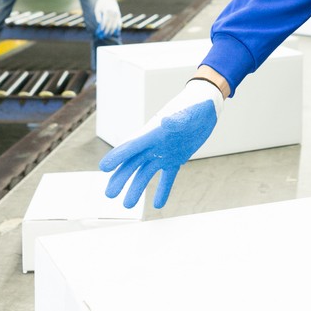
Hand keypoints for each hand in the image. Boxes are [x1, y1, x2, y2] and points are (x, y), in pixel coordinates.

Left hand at [94, 0, 121, 37]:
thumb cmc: (101, 3)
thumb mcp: (97, 8)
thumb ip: (98, 16)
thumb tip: (99, 24)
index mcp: (106, 11)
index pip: (105, 22)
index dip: (102, 28)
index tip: (100, 33)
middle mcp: (113, 13)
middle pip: (110, 25)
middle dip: (106, 32)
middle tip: (103, 36)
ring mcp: (117, 14)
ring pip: (115, 25)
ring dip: (111, 32)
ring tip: (108, 36)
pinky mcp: (119, 15)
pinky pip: (119, 23)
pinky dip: (118, 28)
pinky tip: (116, 33)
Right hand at [100, 80, 222, 208]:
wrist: (207, 104)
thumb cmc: (196, 104)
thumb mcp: (189, 112)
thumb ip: (178, 119)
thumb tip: (166, 122)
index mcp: (153, 132)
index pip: (132, 145)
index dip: (118, 156)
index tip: (104, 167)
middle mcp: (154, 144)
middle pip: (133, 163)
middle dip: (121, 178)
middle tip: (109, 194)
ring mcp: (164, 152)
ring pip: (145, 173)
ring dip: (136, 188)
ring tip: (127, 205)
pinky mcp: (176, 158)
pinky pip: (167, 177)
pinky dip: (163, 190)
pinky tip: (158, 204)